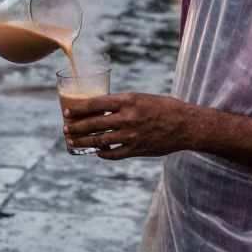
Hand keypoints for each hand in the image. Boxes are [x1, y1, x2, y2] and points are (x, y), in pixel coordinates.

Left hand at [63, 92, 191, 159]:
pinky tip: (96, 152)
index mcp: (128, 101)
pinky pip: (114, 154)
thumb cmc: (164, 107)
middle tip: (65, 129)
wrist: (185, 125)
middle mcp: (128, 118)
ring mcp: (132, 135)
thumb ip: (121, 103)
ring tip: (73, 141)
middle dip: (76, 127)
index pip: (95, 104)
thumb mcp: (141, 98)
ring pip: (100, 141)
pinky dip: (103, 153)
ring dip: (83, 141)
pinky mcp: (137, 149)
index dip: (78, 109)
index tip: (67, 112)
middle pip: (94, 124)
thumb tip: (100, 107)